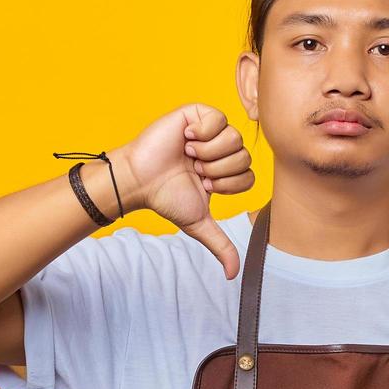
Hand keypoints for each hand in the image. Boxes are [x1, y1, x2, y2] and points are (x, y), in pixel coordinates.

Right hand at [113, 102, 254, 278]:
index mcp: (225, 171)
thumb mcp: (198, 223)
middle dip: (217, 170)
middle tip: (194, 170)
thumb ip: (220, 245)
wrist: (140, 180)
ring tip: (189, 155)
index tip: (203, 185)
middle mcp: (220, 149)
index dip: (227, 184)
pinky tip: (187, 138)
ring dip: (208, 153)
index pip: (248, 176)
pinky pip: (219, 118)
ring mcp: (210, 129)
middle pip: (243, 157)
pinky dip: (203, 132)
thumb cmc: (165, 198)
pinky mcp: (197, 113)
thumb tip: (233, 275)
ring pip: (234, 138)